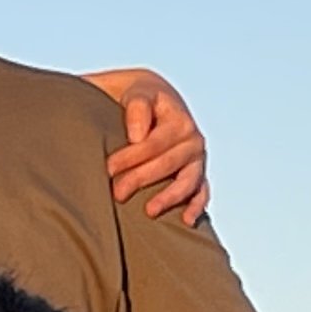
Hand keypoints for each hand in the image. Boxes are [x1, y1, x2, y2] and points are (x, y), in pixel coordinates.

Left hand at [81, 67, 209, 224]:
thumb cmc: (137, 97)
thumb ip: (137, 107)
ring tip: (149, 211)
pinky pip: (202, 192)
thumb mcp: (135, 91)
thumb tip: (137, 136)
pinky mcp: (197, 173)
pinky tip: (185, 220)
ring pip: (188, 181)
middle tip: (116, 193)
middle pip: (168, 164)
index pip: (155, 143)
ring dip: (170, 197)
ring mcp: (197, 158)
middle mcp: (193, 139)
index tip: (108, 168)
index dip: (132, 156)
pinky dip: (197, 206)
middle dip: (141, 179)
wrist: (153, 99)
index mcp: (179, 118)